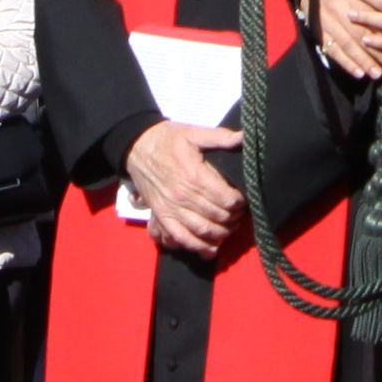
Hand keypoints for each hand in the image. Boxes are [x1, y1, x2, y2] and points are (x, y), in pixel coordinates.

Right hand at [126, 120, 251, 260]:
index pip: (225, 198)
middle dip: (233, 218)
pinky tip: (211, 249)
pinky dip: (197, 247)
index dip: (239, 202)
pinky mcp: (162, 216)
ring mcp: (171, 209)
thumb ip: (220, 137)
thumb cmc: (167, 139)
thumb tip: (244, 137)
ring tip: (230, 228)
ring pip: (202, 230)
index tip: (243, 200)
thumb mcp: (193, 132)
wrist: (137, 147)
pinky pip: (181, 237)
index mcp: (194, 176)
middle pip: (217, 216)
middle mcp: (183, 196)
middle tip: (240, 215)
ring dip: (220, 233)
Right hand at [308, 0, 381, 81]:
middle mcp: (339, 10)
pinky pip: (333, 51)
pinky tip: (358, 73)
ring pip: (348, 45)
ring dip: (363, 61)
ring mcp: (328, 24)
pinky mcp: (320, 35)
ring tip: (377, 74)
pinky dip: (346, 63)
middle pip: (361, 34)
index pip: (371, 16)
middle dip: (377, 51)